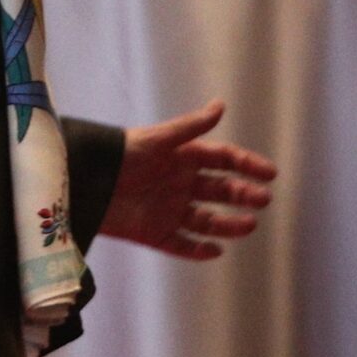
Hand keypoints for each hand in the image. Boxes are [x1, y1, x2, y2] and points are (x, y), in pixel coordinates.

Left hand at [99, 100, 276, 260]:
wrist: (86, 183)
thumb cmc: (121, 154)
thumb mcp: (157, 140)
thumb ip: (190, 127)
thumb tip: (221, 105)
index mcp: (183, 157)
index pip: (223, 160)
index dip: (246, 165)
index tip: (269, 174)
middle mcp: (181, 184)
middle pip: (220, 191)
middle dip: (243, 195)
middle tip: (263, 200)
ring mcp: (169, 210)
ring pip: (207, 220)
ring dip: (228, 224)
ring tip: (248, 225)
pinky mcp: (155, 234)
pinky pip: (182, 245)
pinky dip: (199, 250)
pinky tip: (216, 251)